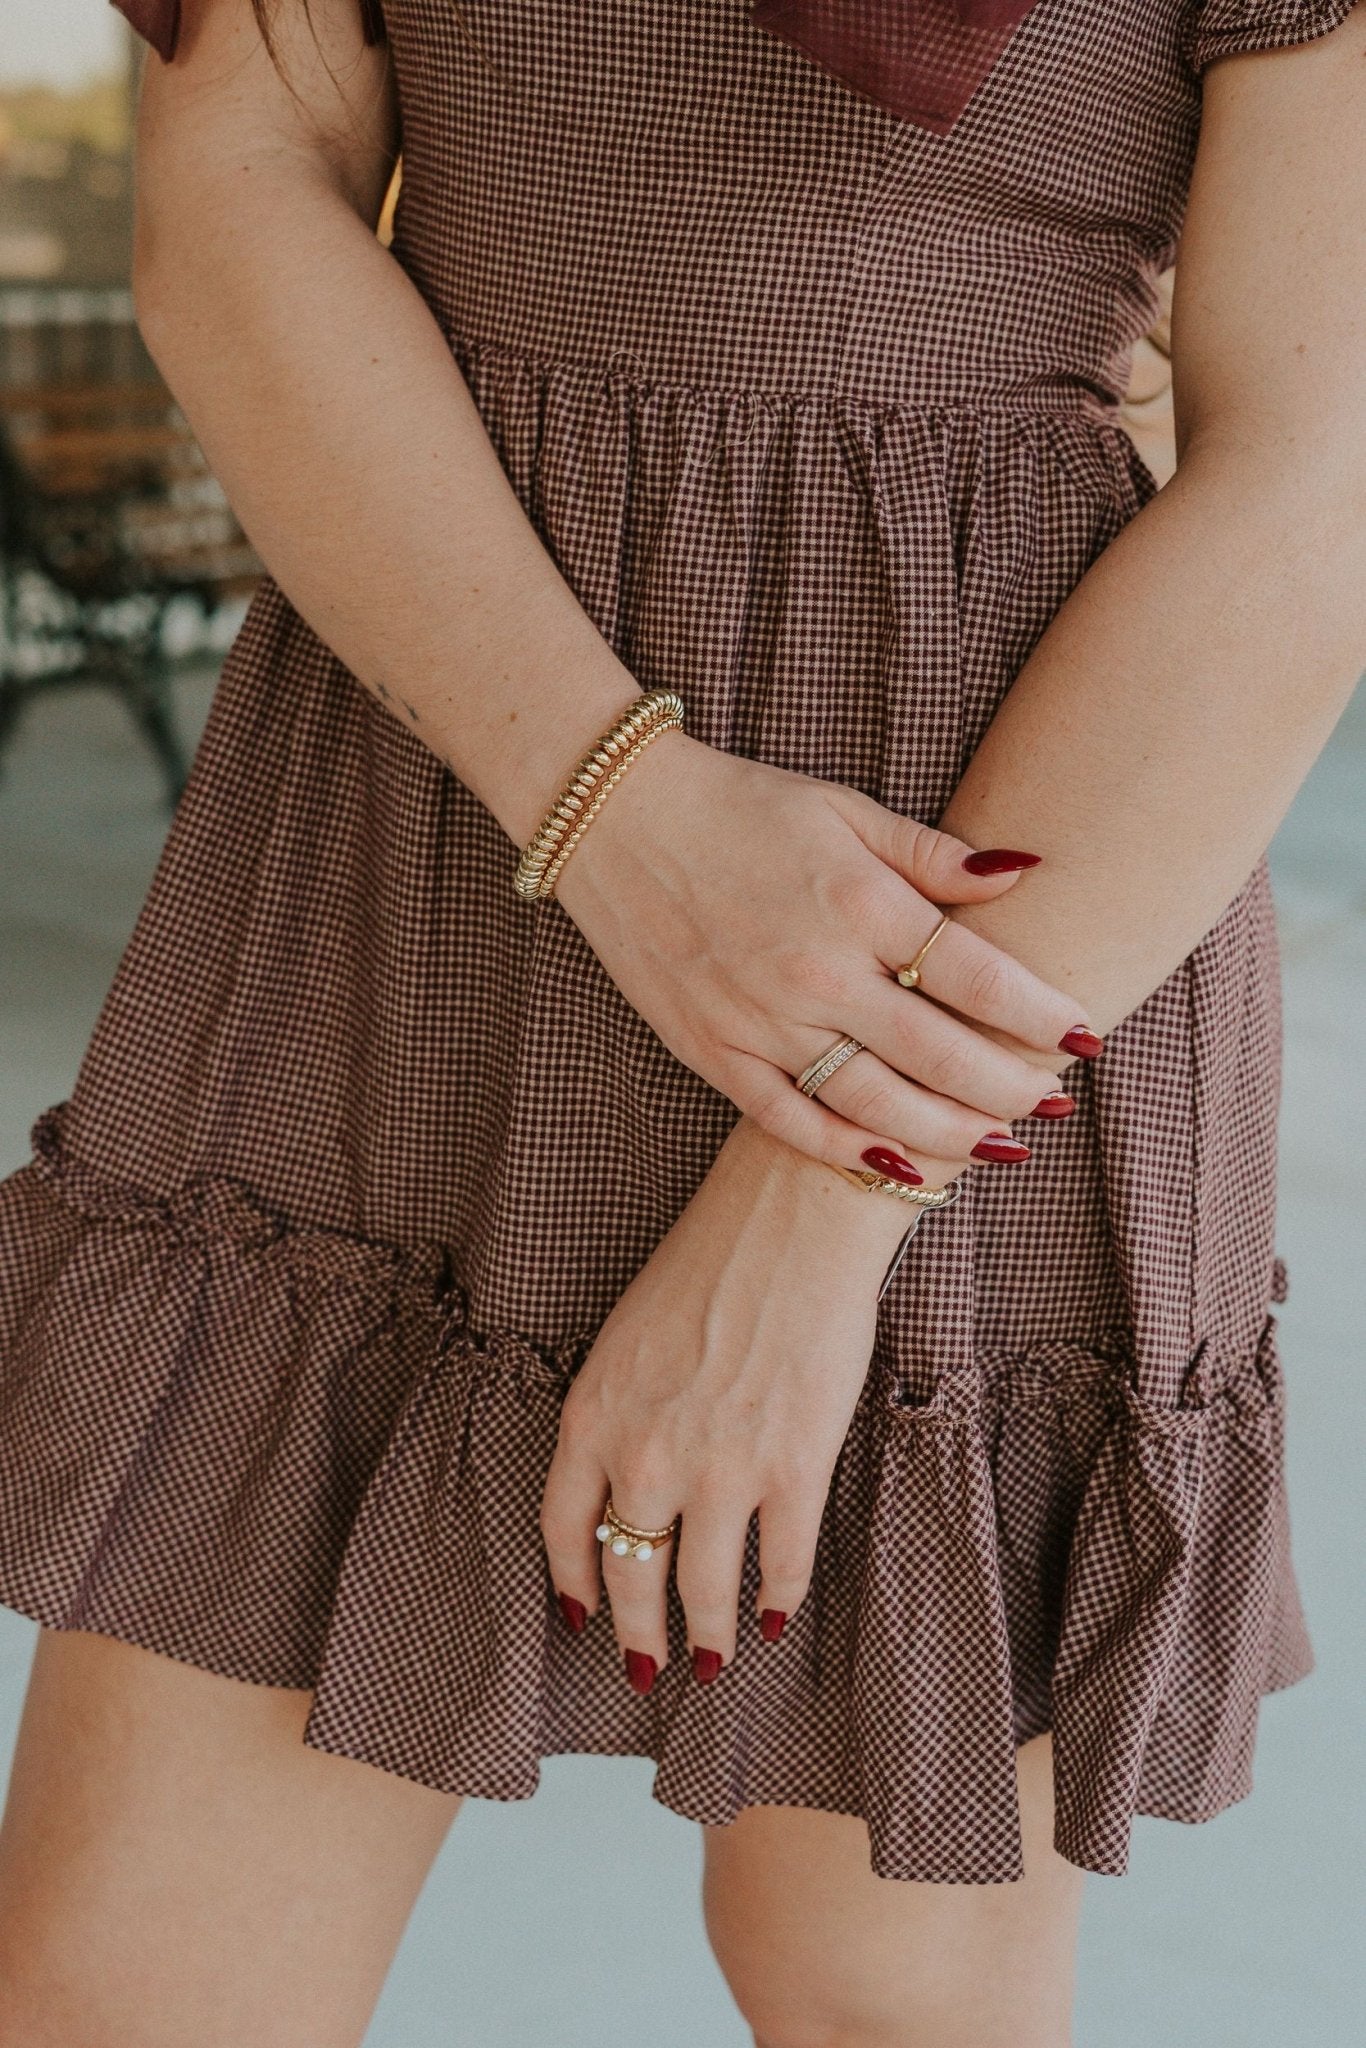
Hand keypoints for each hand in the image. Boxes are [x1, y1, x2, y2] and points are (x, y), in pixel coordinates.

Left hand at [540, 1117, 916, 1685]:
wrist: (792, 1220)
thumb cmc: (708, 1263)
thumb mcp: (627, 1340)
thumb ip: (619, 1417)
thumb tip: (630, 1487)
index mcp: (593, 1417)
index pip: (564, 1531)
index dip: (573, 1587)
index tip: (582, 1617)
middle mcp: (646, 1456)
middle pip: (631, 1575)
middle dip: (638, 1633)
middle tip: (648, 1666)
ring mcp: (722, 1469)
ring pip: (704, 1591)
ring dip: (708, 1638)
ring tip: (713, 1661)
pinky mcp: (794, 1468)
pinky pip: (782, 1562)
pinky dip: (780, 1598)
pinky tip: (778, 1613)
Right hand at [554, 732, 1097, 1175]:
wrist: (615, 821)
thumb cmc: (739, 807)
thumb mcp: (844, 810)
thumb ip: (934, 853)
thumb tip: (1024, 870)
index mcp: (858, 903)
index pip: (974, 976)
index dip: (1039, 1014)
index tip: (1086, 1038)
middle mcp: (816, 972)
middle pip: (938, 1055)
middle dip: (1009, 1088)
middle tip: (1054, 1104)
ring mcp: (762, 1021)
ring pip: (875, 1104)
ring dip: (948, 1135)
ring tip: (1001, 1148)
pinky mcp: (716, 1052)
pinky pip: (794, 1123)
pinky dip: (850, 1154)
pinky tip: (901, 1167)